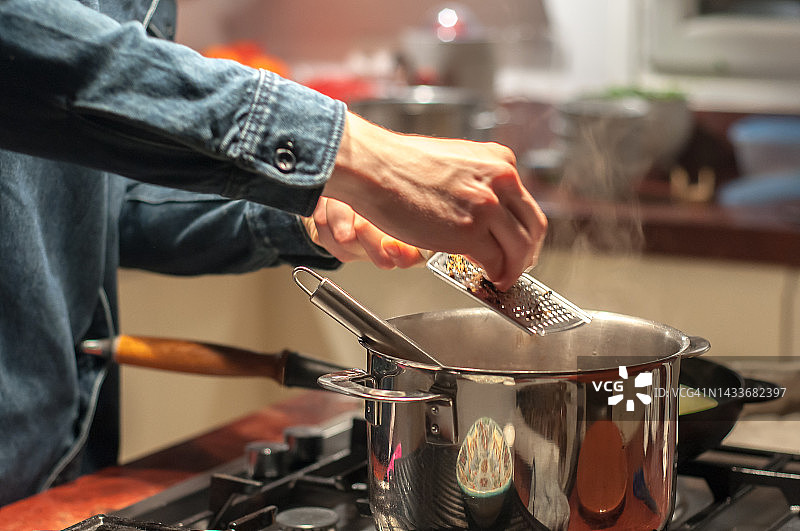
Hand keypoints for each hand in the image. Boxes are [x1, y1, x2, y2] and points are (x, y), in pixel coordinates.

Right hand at [324, 112, 546, 289]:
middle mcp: (500, 180)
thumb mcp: (454, 161)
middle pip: (532, 226)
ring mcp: (487, 206)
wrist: (375, 166)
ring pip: (519, 248)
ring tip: (503, 279)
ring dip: (514, 269)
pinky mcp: (470, 232)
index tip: (518, 244)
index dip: (523, 230)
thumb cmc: (400, 164)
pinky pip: (495, 261)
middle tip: (518, 266)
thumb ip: (476, 181)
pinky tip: (487, 278)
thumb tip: (483, 205)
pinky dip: (495, 274)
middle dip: (527, 252)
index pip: (525, 203)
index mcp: (498, 161)